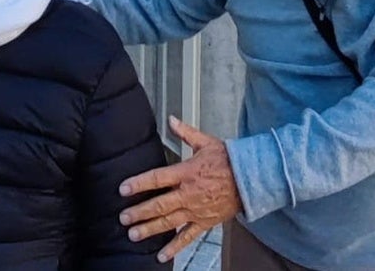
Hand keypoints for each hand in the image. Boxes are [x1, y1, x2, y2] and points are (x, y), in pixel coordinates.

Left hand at [118, 115, 242, 262]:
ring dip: (150, 229)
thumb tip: (171, 120)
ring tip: (133, 234)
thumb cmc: (229, 160)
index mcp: (187, 172)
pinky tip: (161, 255)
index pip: (157, 178)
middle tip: (123, 217)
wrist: (251, 178)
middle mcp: (189, 193)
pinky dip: (174, 247)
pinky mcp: (205, 222)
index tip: (123, 189)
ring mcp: (196, 210)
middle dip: (139, 212)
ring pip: (169, 222)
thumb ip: (186, 132)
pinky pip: (188, 237)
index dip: (139, 184)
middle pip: (159, 204)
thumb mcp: (206, 142)